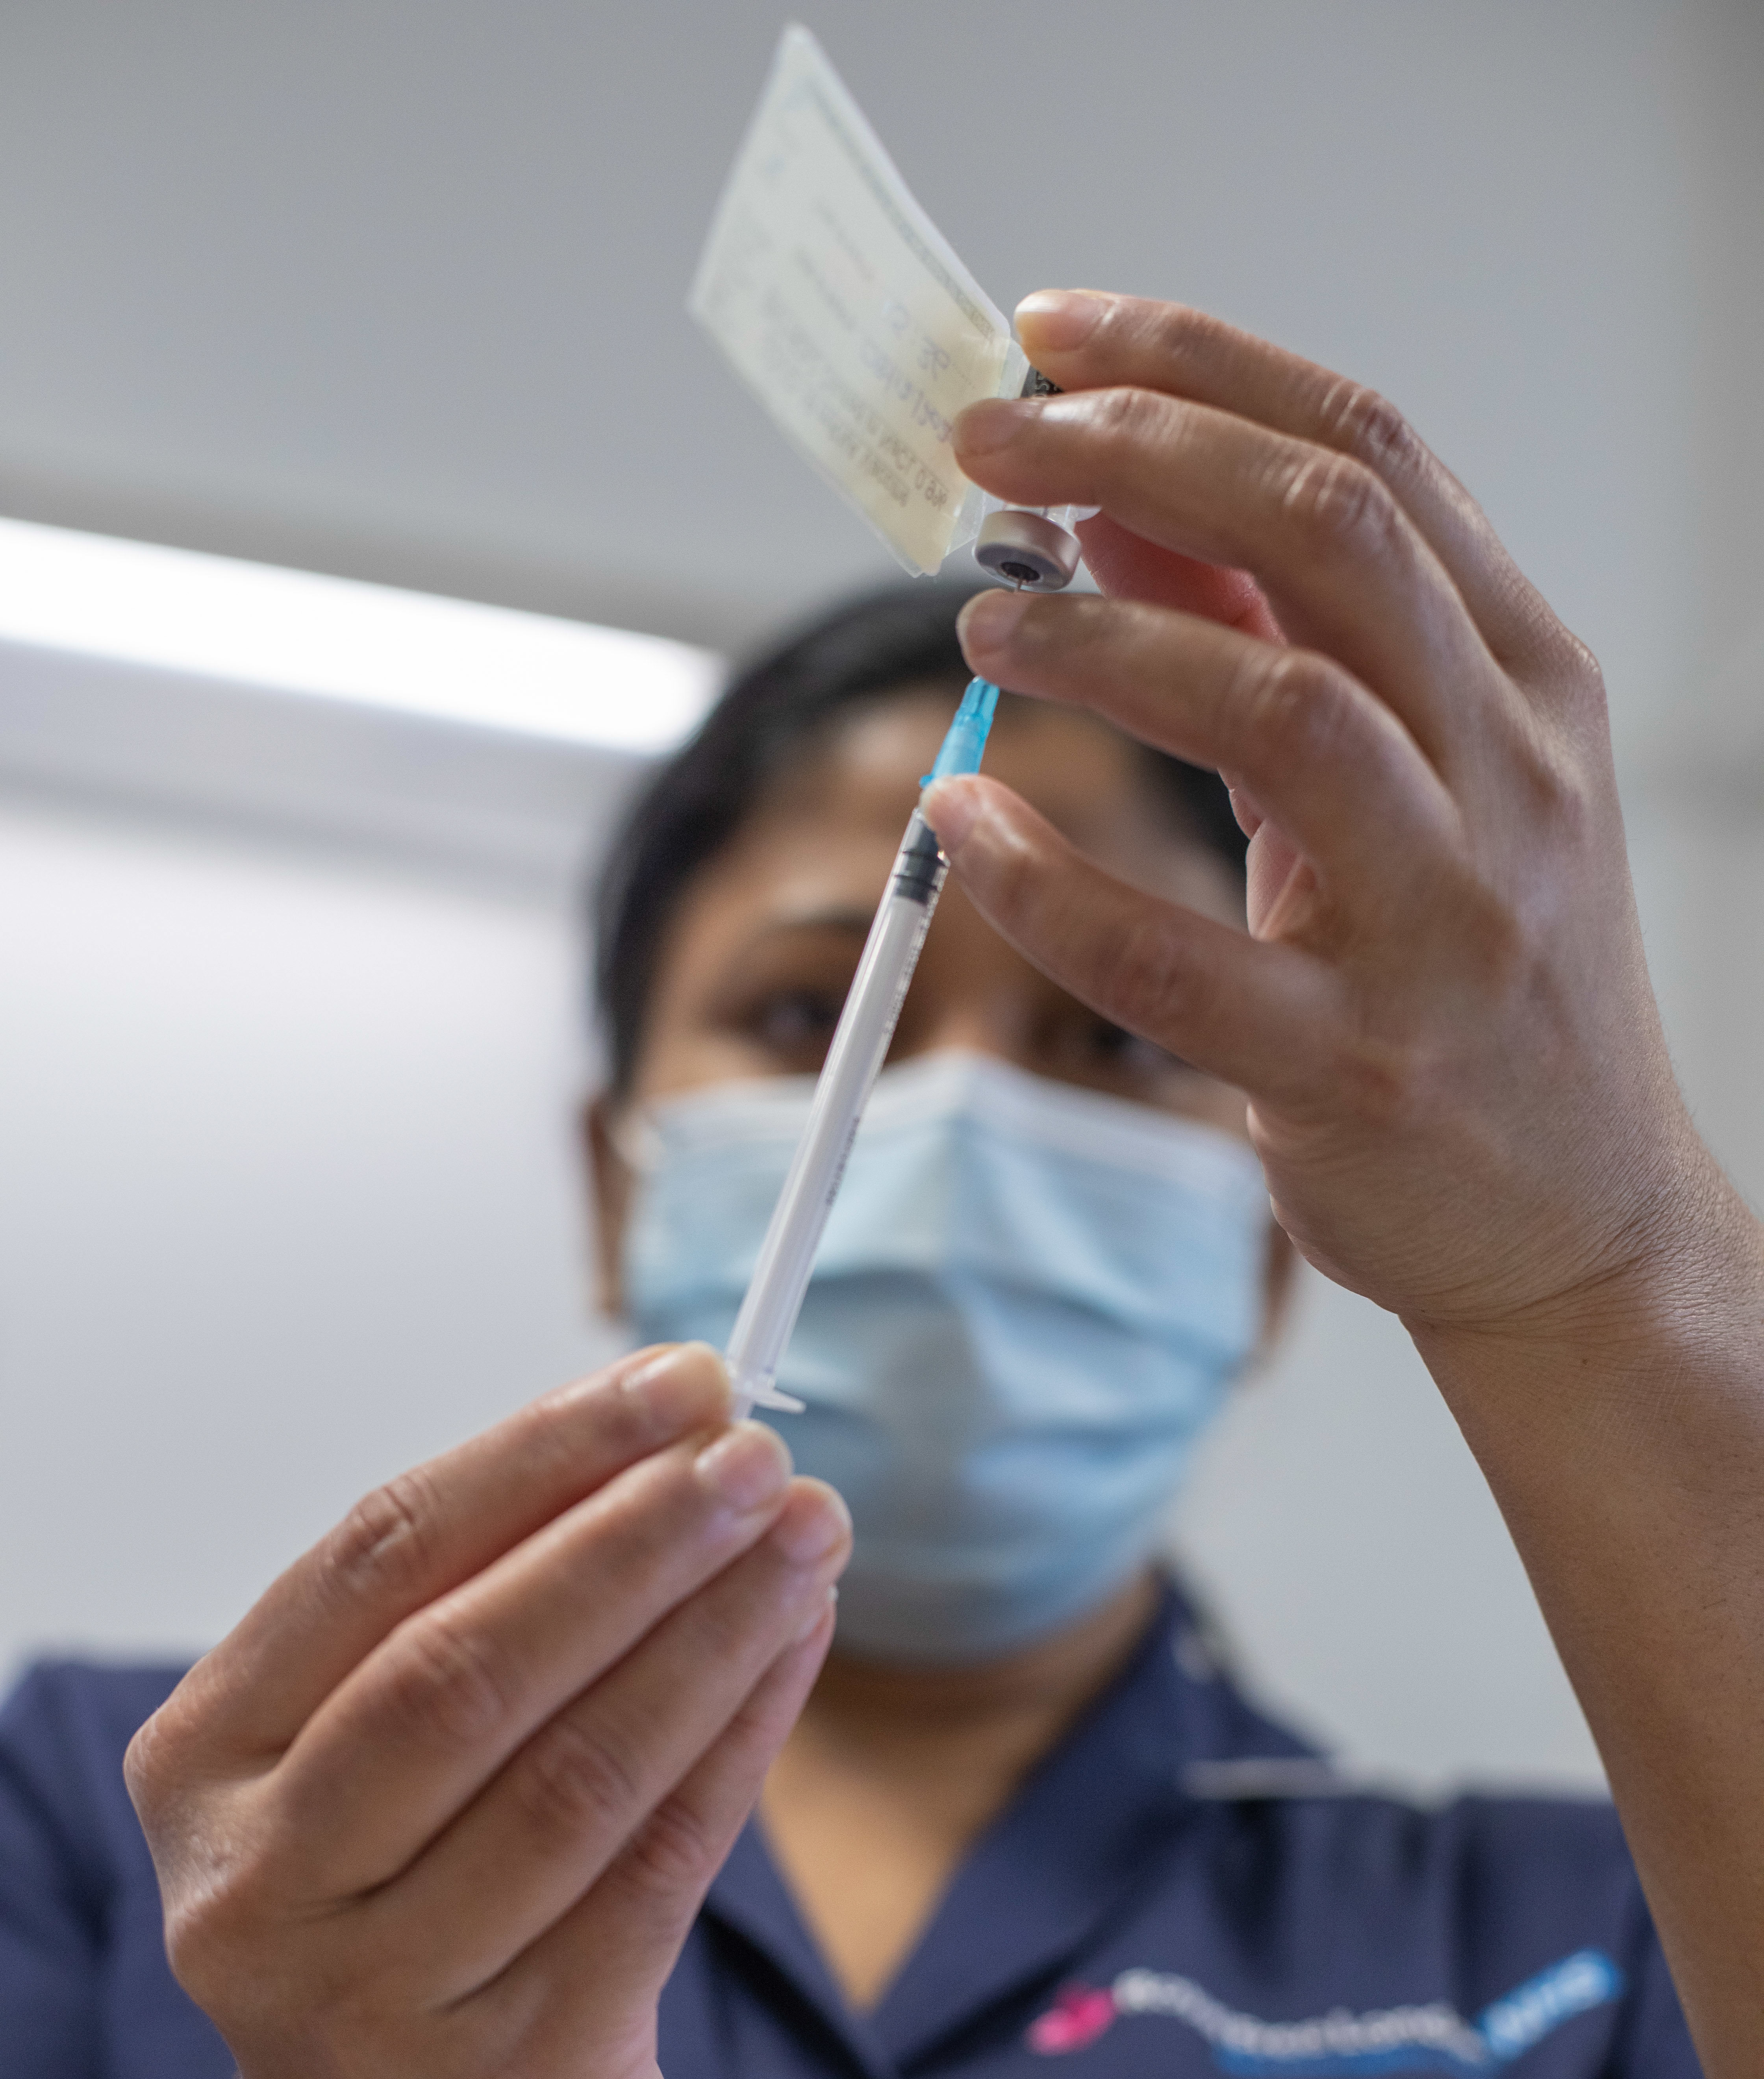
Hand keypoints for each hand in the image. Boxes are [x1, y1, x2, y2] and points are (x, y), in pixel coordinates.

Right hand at [125, 1345, 848, 2078]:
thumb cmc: (392, 1919)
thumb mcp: (369, 1765)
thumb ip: (475, 1612)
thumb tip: (665, 1444)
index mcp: (208, 1765)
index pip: (377, 1559)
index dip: (538, 1456)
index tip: (671, 1382)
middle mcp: (263, 1887)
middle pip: (469, 1667)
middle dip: (633, 1541)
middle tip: (756, 1456)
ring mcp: (379, 2002)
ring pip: (579, 1773)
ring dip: (714, 1632)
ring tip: (806, 1534)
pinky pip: (658, 1870)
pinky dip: (740, 1741)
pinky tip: (796, 1649)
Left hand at [927, 290, 1716, 1341]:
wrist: (1582, 1224)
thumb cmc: (1484, 985)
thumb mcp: (1417, 783)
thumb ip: (1280, 641)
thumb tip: (1117, 515)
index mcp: (1526, 684)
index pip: (1367, 452)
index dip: (1197, 367)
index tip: (1057, 337)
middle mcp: (1509, 779)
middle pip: (1330, 533)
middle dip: (1139, 455)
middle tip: (993, 447)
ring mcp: (1443, 923)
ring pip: (1279, 712)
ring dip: (1105, 642)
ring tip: (983, 625)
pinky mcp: (1355, 1066)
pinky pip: (1174, 960)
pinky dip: (1048, 881)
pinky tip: (962, 827)